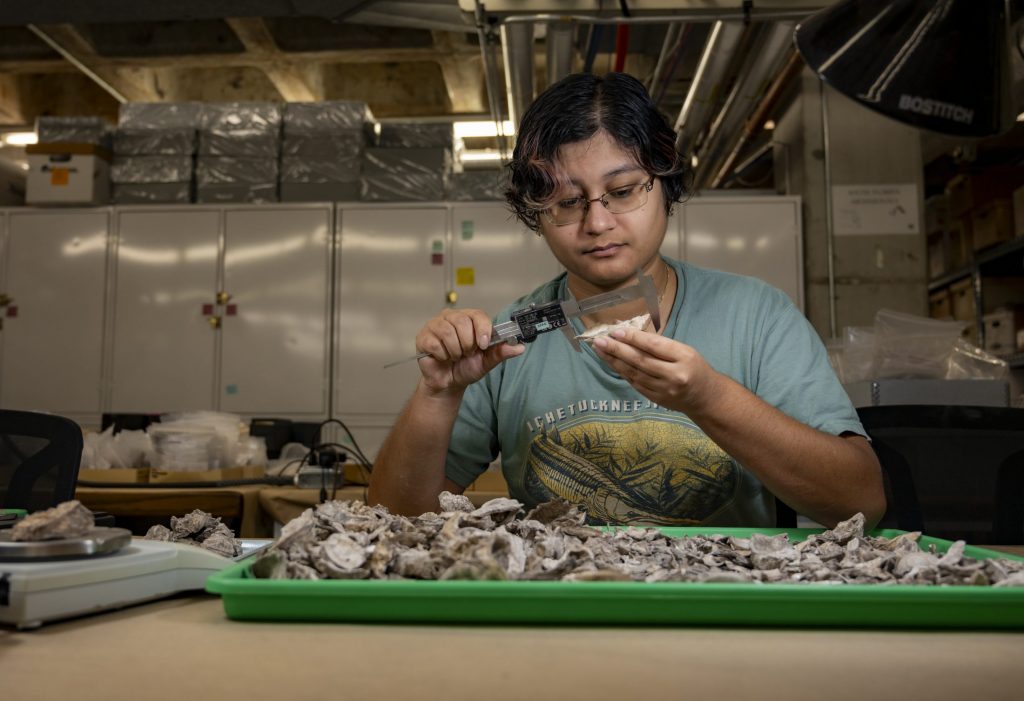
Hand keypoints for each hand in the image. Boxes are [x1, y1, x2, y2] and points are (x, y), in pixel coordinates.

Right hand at [415, 308, 524, 393]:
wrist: (449, 383)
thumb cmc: (466, 367)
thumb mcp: (487, 361)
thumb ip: (501, 352)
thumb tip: (520, 347)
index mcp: (468, 318)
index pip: (478, 315)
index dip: (482, 330)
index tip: (483, 346)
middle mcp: (451, 317)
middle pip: (462, 322)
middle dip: (467, 344)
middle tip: (466, 353)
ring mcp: (435, 325)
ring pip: (448, 332)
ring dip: (455, 351)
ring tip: (455, 356)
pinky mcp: (423, 336)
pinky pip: (435, 344)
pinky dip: (442, 356)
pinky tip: (442, 358)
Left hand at [592, 328, 720, 413]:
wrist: (704, 397)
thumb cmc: (693, 367)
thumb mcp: (684, 350)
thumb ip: (659, 344)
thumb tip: (629, 332)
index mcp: (684, 357)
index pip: (654, 346)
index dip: (633, 338)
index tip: (615, 331)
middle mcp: (674, 374)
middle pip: (641, 360)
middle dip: (617, 349)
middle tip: (599, 340)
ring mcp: (664, 389)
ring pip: (634, 373)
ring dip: (614, 361)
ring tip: (600, 350)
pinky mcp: (656, 399)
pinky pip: (635, 383)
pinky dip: (622, 372)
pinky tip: (611, 362)